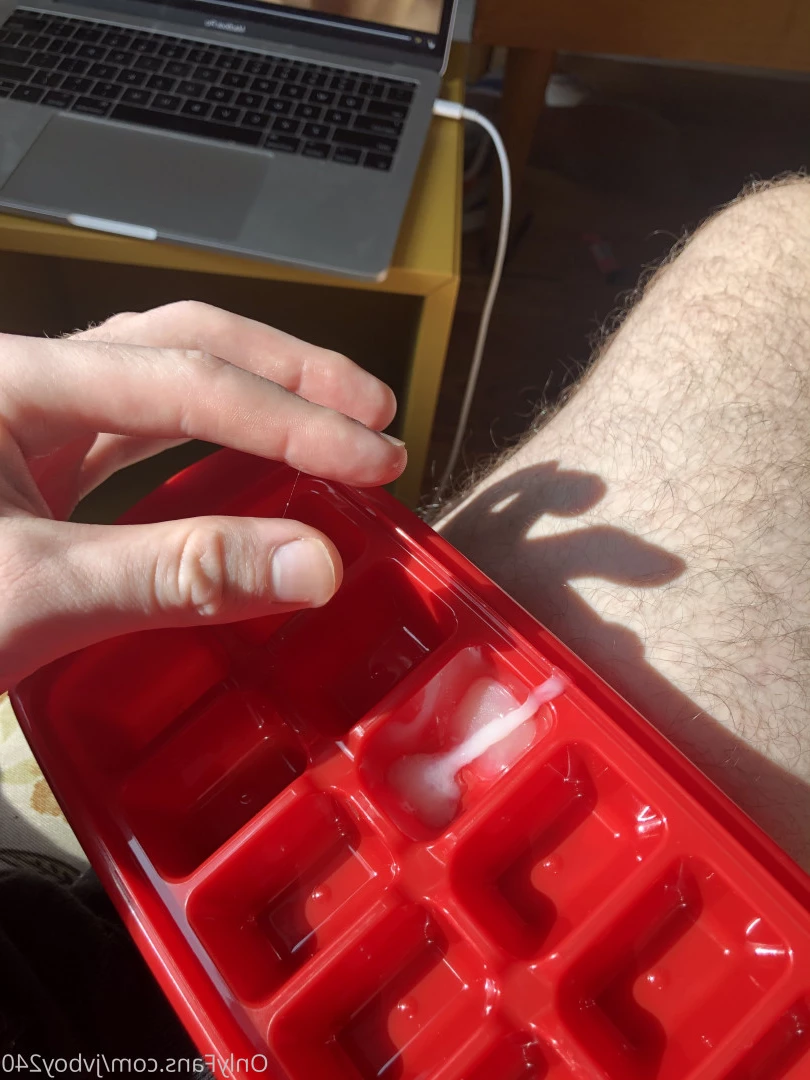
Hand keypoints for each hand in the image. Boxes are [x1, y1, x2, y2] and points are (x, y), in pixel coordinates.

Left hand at [0, 301, 405, 685]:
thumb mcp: (36, 598)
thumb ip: (177, 575)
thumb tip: (313, 565)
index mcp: (10, 384)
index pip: (179, 380)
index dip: (289, 416)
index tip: (373, 456)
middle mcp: (28, 382)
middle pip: (180, 341)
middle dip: (287, 374)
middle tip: (375, 415)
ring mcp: (37, 423)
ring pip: (169, 378)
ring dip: (260, 395)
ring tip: (340, 422)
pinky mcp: (48, 468)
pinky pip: (151, 437)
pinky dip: (219, 448)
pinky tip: (263, 467)